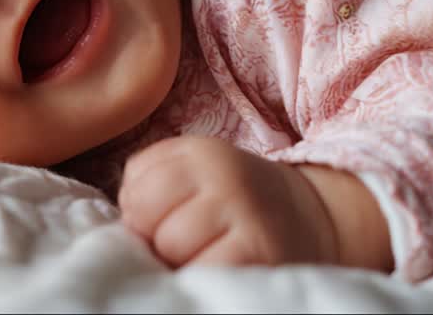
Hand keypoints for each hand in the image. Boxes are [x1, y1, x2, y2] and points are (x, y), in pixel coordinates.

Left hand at [117, 136, 338, 267]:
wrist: (307, 220)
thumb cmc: (232, 201)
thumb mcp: (190, 172)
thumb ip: (147, 181)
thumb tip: (124, 224)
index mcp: (201, 152)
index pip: (137, 189)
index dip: (140, 213)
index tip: (163, 219)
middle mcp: (226, 175)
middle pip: (147, 218)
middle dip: (156, 238)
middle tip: (187, 241)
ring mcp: (246, 214)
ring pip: (171, 248)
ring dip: (180, 261)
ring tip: (206, 254)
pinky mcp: (261, 255)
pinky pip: (202, 274)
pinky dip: (203, 280)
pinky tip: (220, 270)